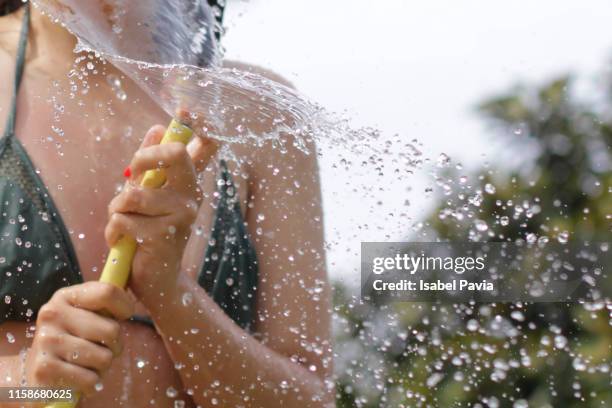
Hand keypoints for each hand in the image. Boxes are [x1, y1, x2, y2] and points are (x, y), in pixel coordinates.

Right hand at [25, 282, 134, 394]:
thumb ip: (105, 304)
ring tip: (88, 362)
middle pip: (112, 330)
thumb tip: (129, 304)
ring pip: (104, 358)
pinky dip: (91, 383)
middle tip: (102, 347)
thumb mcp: (85, 314)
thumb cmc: (74, 338)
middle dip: (115, 344)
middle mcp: (52, 315)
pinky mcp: (44, 369)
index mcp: (65, 297)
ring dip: (103, 366)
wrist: (41, 370)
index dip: (124, 306)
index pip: (107, 292)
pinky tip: (79, 377)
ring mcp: (46, 341)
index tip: (124, 315)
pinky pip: (91, 379)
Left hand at [106, 124, 216, 302]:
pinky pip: (122, 220)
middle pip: (174, 154)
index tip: (188, 109)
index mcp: (189, 183)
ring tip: (124, 225)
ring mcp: (182, 215)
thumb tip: (158, 127)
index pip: (204, 147)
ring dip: (116, 211)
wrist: (155, 280)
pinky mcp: (165, 235)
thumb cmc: (149, 235)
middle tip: (134, 180)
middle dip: (143, 159)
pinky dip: (114, 232)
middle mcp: (192, 196)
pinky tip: (125, 243)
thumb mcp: (148, 196)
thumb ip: (152, 165)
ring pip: (132, 194)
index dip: (198, 125)